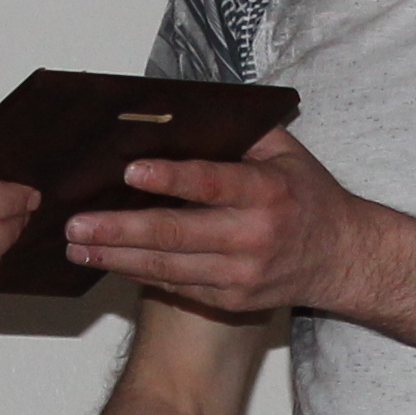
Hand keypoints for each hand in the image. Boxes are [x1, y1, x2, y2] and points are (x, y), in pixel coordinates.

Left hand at [63, 127, 369, 314]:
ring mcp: (241, 274)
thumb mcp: (284, 152)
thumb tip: (180, 115)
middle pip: (176, 233)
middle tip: (75, 224)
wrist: (340, 258)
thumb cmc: (305, 195)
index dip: (169, 178)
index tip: (129, 170)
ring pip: (167, 267)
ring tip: (76, 246)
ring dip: (116, 257)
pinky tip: (107, 261)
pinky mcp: (231, 299)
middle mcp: (253, 237)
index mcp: (267, 191)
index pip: (211, 183)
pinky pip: (176, 285)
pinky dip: (138, 273)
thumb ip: (237, 133)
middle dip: (119, 229)